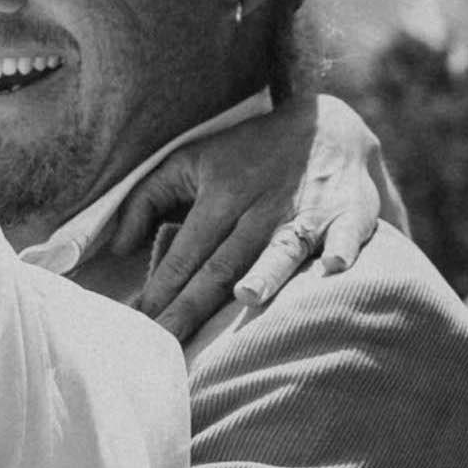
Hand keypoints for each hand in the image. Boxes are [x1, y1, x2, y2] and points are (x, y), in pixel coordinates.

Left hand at [124, 97, 391, 337]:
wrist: (325, 126)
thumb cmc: (247, 153)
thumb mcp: (189, 160)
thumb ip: (147, 199)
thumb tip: (118, 247)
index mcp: (222, 195)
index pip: (187, 251)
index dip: (163, 287)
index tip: (141, 322)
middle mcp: (262, 206)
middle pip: (226, 263)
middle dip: (195, 304)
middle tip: (169, 341)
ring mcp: (307, 210)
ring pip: (283, 248)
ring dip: (268, 272)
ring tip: (248, 297)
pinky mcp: (349, 212)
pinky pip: (348, 233)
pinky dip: (343, 248)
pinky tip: (334, 266)